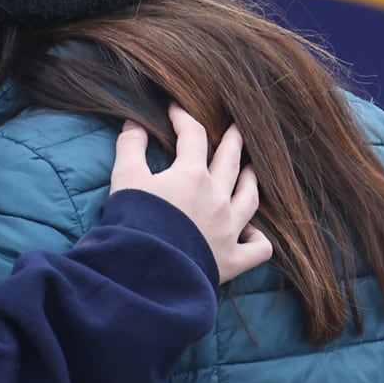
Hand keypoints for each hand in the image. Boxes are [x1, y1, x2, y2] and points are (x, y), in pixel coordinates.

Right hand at [112, 105, 271, 285]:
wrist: (146, 272)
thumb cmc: (134, 224)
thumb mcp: (125, 180)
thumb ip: (130, 148)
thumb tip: (133, 124)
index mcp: (192, 175)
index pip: (192, 136)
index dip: (183, 118)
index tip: (175, 110)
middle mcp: (217, 198)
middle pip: (231, 161)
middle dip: (233, 140)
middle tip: (236, 127)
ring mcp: (229, 229)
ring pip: (250, 198)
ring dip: (251, 181)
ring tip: (252, 170)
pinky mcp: (232, 260)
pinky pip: (258, 248)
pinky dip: (257, 239)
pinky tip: (251, 233)